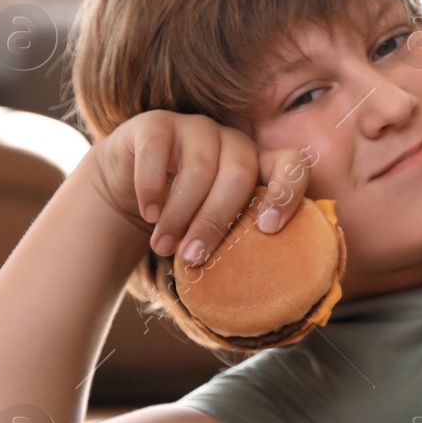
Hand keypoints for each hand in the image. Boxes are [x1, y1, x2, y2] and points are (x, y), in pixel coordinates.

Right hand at [87, 110, 315, 266]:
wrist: (129, 185)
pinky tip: (148, 214)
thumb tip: (263, 297)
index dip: (287, 192)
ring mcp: (197, 128)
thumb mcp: (218, 225)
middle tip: (193, 259)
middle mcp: (233, 141)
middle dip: (214, 223)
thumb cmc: (186, 213)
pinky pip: (158, 152)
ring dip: (179, 215)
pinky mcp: (157, 124)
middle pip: (238, 176)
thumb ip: (241, 240)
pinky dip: (152, 188)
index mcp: (260, 164)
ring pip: (198, 169)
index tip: (269, 228)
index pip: (292, 165)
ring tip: (164, 247)